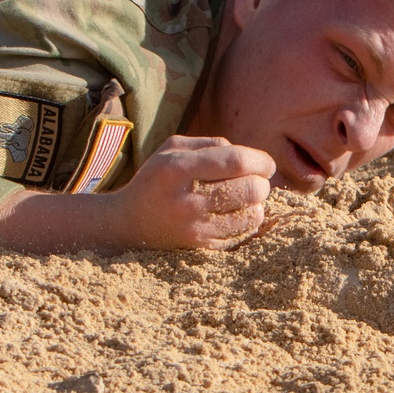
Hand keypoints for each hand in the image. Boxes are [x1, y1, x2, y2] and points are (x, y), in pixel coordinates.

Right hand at [106, 135, 275, 250]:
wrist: (127, 224)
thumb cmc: (156, 179)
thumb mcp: (173, 149)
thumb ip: (211, 143)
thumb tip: (249, 156)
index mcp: (177, 169)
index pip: (235, 162)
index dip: (260, 161)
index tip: (266, 164)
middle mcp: (186, 201)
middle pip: (249, 190)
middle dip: (262, 183)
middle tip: (256, 181)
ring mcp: (194, 230)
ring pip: (252, 216)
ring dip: (257, 204)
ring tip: (244, 198)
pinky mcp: (201, 249)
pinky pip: (242, 235)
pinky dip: (246, 222)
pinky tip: (233, 214)